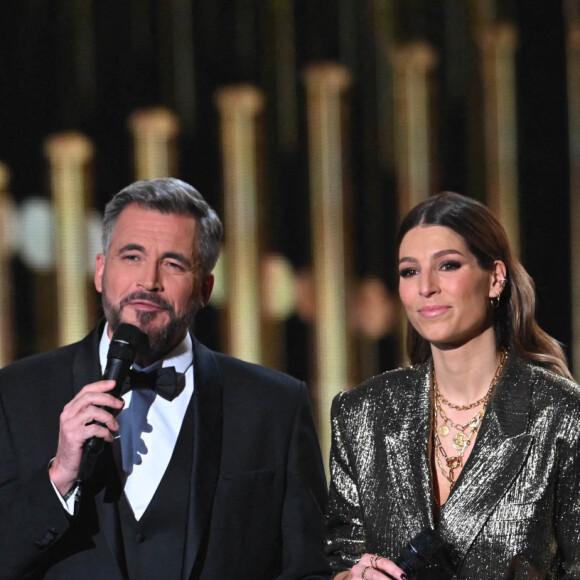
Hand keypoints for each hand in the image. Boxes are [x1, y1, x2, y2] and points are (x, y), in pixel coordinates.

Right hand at [49, 380, 123, 494]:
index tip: (113, 384)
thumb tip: (118, 404)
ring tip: (115, 427)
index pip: (86, 390)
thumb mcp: (88, 425)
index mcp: (71, 408)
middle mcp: (68, 414)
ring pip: (93, 412)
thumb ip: (101, 413)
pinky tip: (108, 438)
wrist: (65, 465)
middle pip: (89, 397)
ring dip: (109, 418)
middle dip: (108, 399)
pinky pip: (94, 429)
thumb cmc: (78, 444)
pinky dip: (105, 432)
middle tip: (119, 405)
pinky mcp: (73, 436)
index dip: (100, 385)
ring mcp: (69, 425)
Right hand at [342, 553, 407, 579]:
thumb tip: (412, 578)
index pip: (383, 562)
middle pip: (375, 575)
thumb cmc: (370, 575)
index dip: (395, 570)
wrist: (355, 579)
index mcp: (368, 559)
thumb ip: (393, 573)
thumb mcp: (379, 569)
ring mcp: (355, 577)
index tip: (404, 577)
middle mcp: (360, 567)